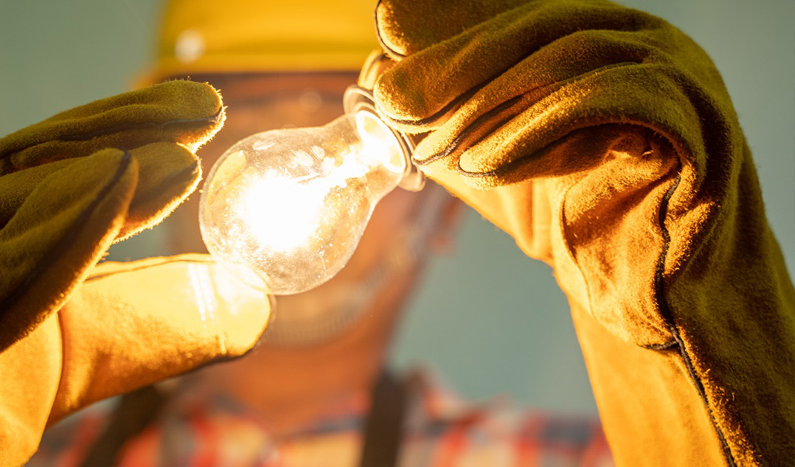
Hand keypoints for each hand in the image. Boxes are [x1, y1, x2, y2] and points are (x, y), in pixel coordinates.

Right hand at [0, 80, 271, 465]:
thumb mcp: (103, 343)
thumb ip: (171, 318)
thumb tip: (256, 303)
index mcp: (1, 220)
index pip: (70, 155)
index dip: (136, 127)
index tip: (202, 111)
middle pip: (46, 157)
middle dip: (127, 127)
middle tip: (204, 110)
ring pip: (19, 196)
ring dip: (102, 168)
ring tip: (179, 157)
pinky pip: (1, 265)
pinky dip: (58, 222)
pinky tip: (111, 185)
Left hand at [365, 1, 794, 464]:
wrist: (641, 290)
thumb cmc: (566, 218)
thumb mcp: (492, 158)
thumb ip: (447, 119)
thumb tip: (377, 84)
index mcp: (593, 37)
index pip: (510, 20)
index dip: (444, 41)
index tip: (382, 71)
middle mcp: (640, 39)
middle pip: (534, 29)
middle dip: (454, 69)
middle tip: (392, 104)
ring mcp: (678, 70)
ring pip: (566, 56)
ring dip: (486, 103)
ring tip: (431, 147)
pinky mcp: (696, 118)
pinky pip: (606, 97)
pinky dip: (534, 127)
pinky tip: (480, 166)